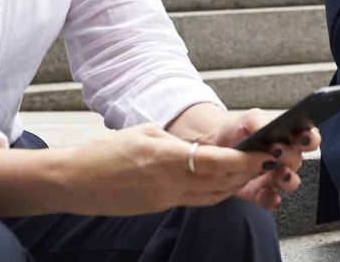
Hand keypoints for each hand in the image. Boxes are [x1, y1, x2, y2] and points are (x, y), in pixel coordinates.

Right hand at [54, 124, 276, 215]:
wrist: (73, 181)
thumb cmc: (103, 152)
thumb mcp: (143, 132)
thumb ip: (173, 140)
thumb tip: (196, 146)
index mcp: (166, 159)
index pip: (217, 163)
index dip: (244, 161)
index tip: (263, 154)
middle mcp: (169, 184)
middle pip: (220, 183)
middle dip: (247, 173)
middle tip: (266, 161)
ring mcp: (164, 200)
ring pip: (211, 197)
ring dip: (233, 185)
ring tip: (249, 172)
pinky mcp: (158, 208)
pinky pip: (194, 201)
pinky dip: (213, 193)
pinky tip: (221, 183)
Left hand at [166, 104, 320, 210]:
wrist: (213, 147)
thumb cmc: (236, 130)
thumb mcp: (247, 119)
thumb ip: (260, 121)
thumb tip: (269, 127)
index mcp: (288, 137)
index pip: (308, 138)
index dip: (310, 139)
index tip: (303, 138)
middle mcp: (285, 158)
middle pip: (297, 160)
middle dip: (290, 157)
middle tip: (277, 152)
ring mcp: (273, 176)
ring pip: (290, 182)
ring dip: (287, 180)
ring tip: (278, 175)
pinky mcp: (259, 192)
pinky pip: (270, 199)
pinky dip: (272, 200)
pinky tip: (272, 198)